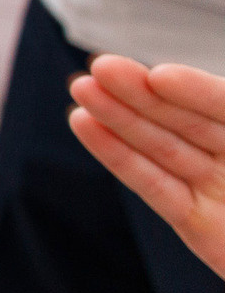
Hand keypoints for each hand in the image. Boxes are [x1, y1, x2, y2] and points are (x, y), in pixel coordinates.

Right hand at [69, 54, 224, 283]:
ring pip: (163, 149)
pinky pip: (154, 187)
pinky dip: (118, 158)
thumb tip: (202, 88)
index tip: (160, 76)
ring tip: (81, 90)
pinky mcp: (195, 223)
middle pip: (187, 121)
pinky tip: (87, 127)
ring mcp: (216, 188)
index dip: (196, 91)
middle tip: (101, 68)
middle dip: (142, 95)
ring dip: (118, 118)